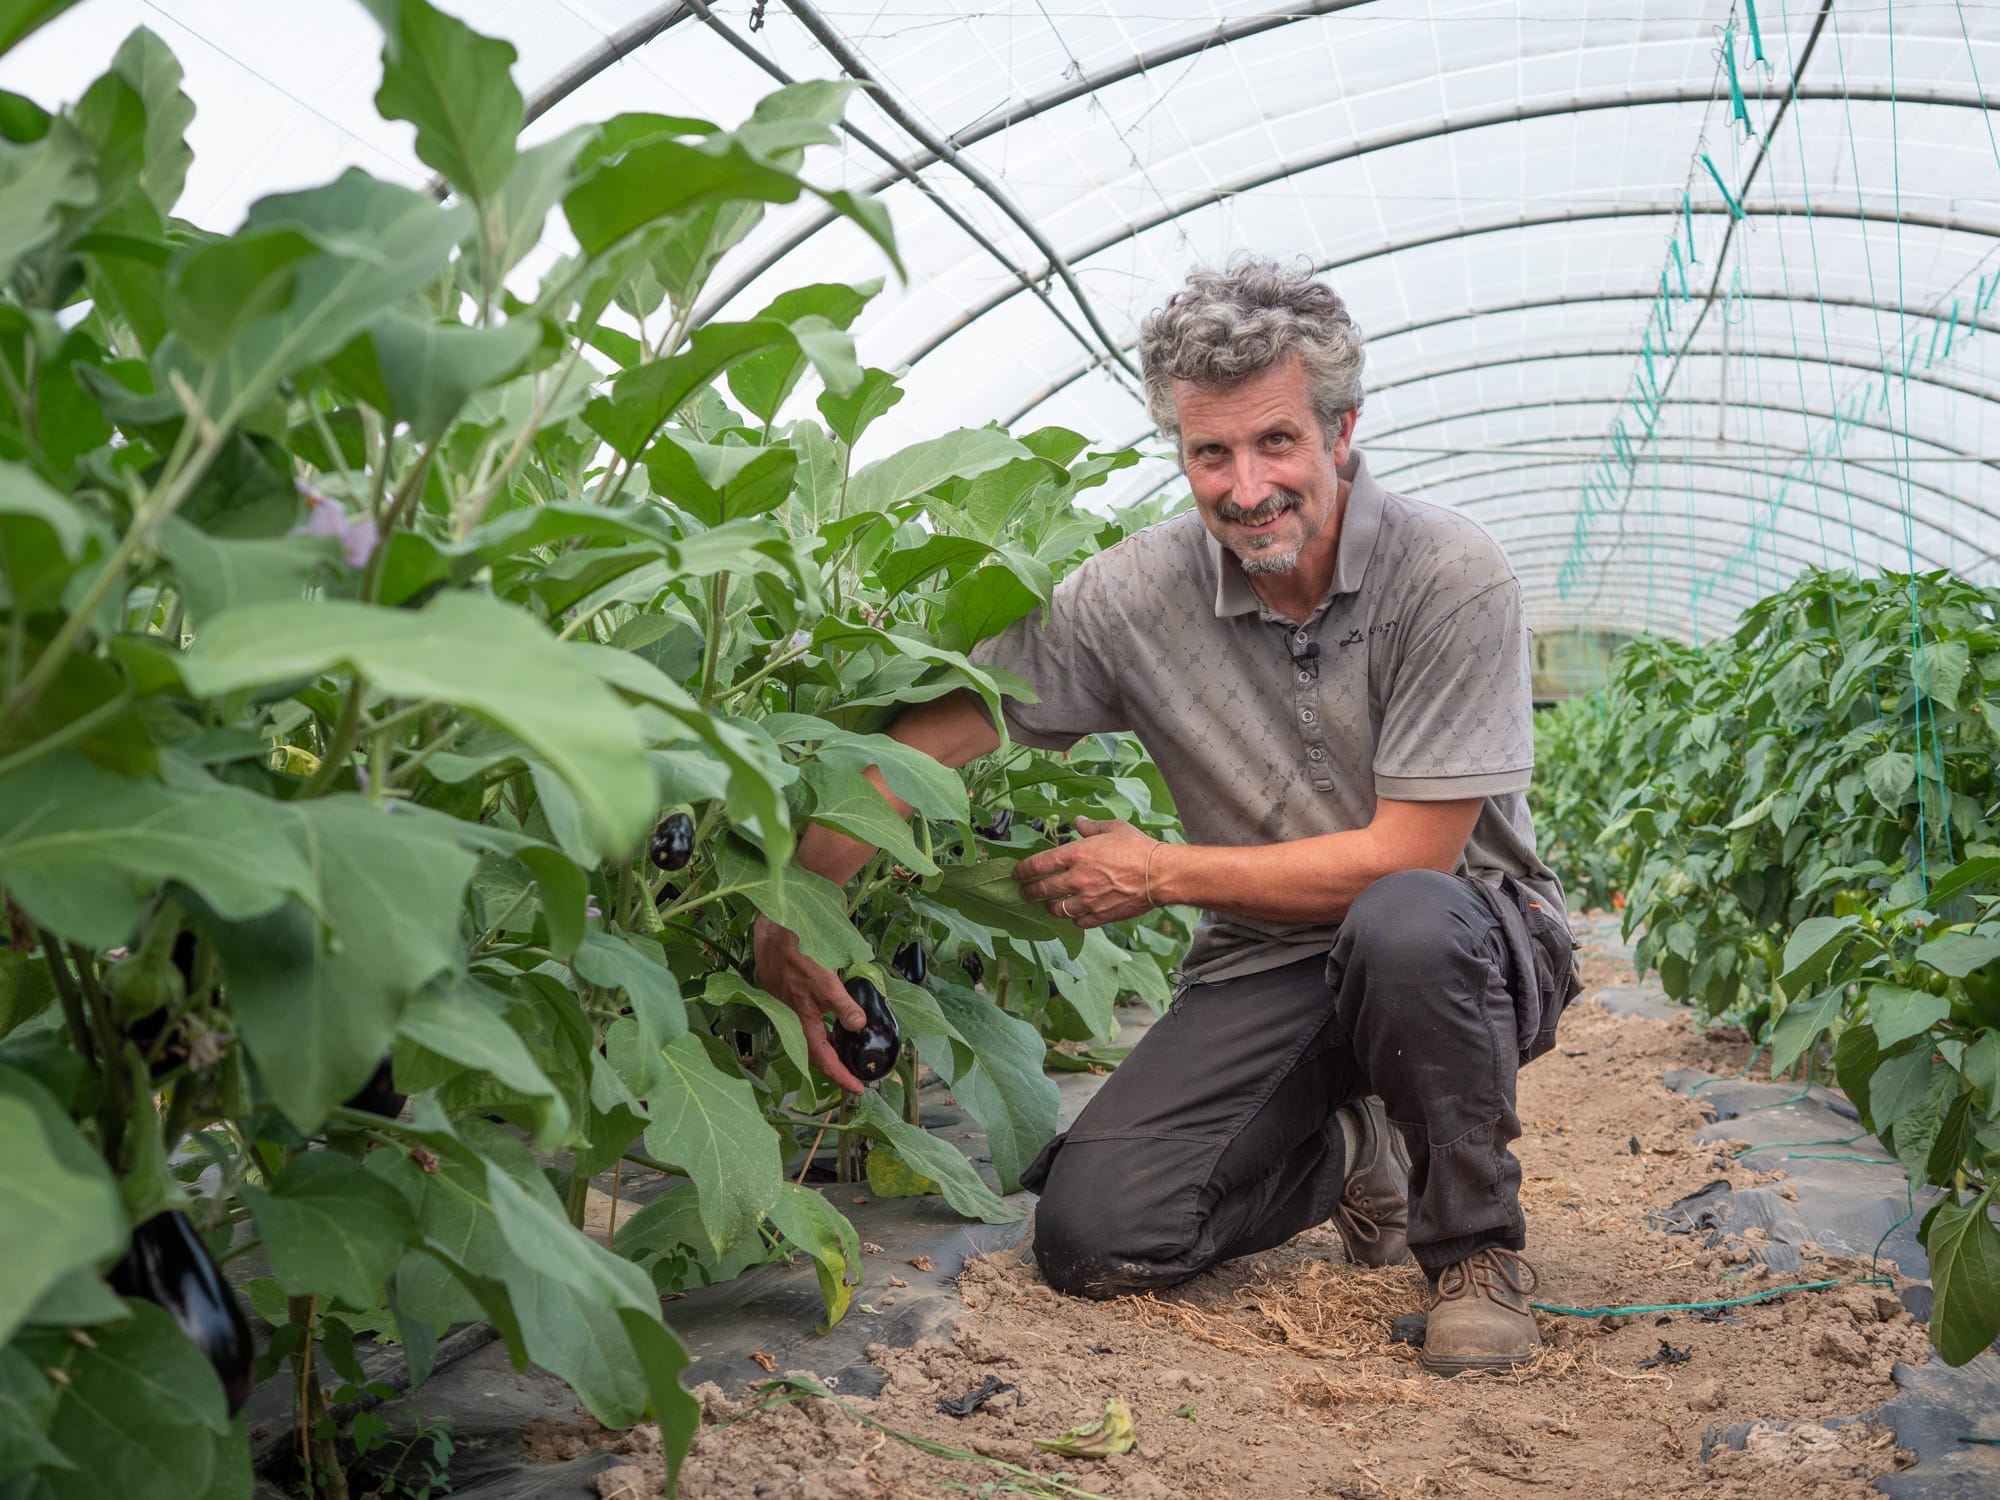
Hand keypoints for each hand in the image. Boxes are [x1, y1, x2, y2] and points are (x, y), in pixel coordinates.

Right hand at [751, 913, 869, 1092]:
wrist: (772, 930)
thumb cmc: (799, 954)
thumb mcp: (827, 981)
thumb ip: (843, 1006)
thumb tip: (858, 1026)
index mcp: (802, 1022)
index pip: (824, 1060)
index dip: (841, 1076)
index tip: (857, 1089)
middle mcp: (791, 1020)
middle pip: (813, 1053)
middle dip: (834, 1064)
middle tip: (853, 1071)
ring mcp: (785, 1008)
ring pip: (807, 1037)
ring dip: (826, 1045)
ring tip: (844, 1047)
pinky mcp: (782, 995)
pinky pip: (801, 1021)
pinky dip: (817, 1027)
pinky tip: (826, 1018)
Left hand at [1012, 816, 1158, 928]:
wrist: (1160, 874)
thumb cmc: (1138, 848)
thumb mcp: (1113, 828)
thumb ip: (1091, 827)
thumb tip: (1078, 822)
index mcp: (1076, 854)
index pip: (1038, 865)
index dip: (1023, 871)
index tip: (1018, 873)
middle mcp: (1077, 879)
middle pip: (1041, 890)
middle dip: (1028, 892)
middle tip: (1024, 892)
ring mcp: (1087, 900)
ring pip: (1056, 910)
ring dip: (1049, 907)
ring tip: (1048, 905)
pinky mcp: (1100, 915)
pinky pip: (1078, 922)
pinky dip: (1073, 919)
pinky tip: (1074, 914)